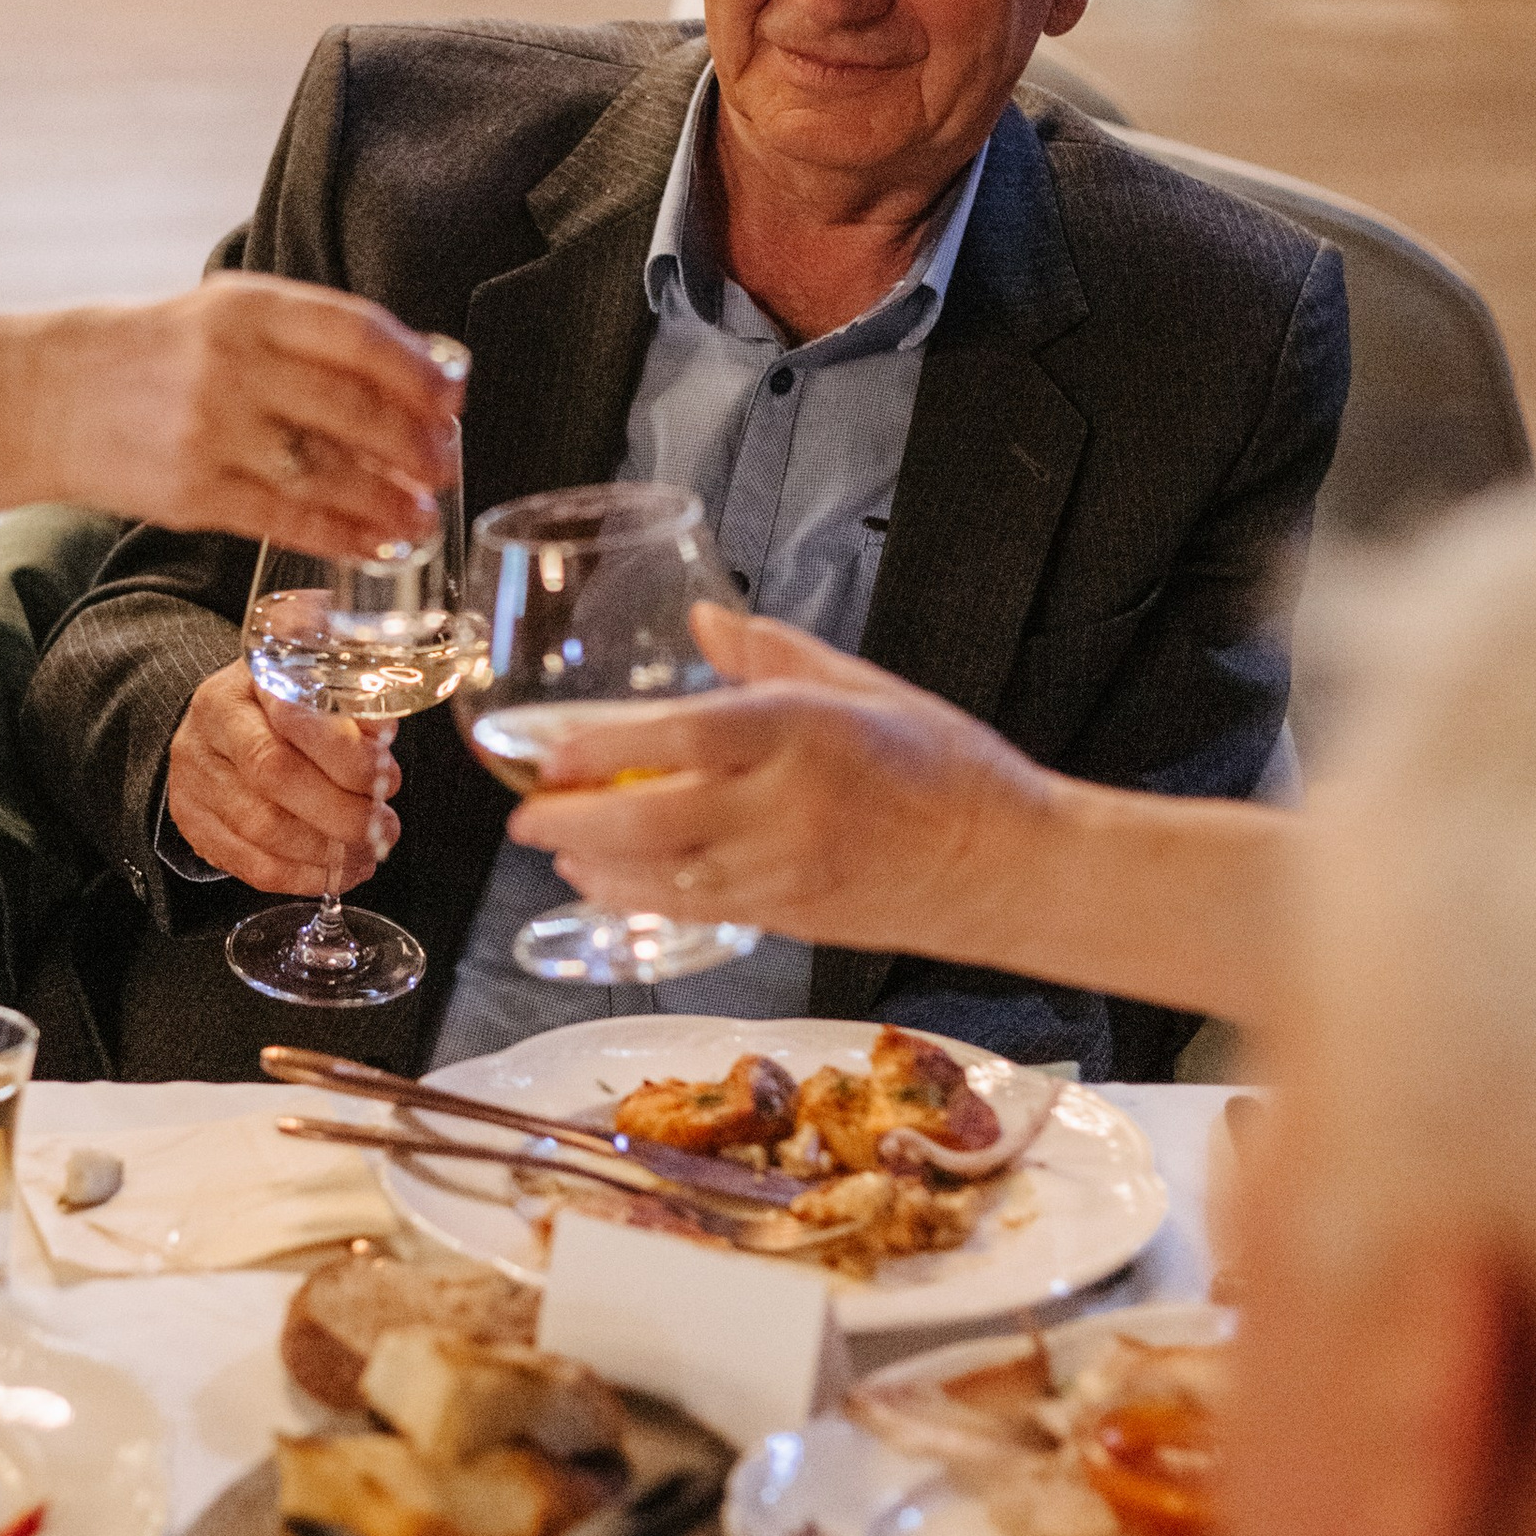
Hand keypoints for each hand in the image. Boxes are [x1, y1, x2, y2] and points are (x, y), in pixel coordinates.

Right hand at [0, 278, 461, 561]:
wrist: (36, 395)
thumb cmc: (140, 354)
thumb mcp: (217, 313)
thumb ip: (300, 333)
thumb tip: (407, 367)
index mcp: (244, 307)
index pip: (357, 333)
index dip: (418, 368)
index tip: (453, 393)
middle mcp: (231, 365)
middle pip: (353, 407)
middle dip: (415, 442)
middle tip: (447, 462)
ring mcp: (211, 432)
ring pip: (327, 472)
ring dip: (388, 499)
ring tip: (421, 515)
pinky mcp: (193, 493)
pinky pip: (287, 519)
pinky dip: (341, 536)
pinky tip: (374, 545)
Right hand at [165, 660, 399, 894]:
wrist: (222, 733)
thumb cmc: (282, 713)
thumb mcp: (318, 693)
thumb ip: (353, 714)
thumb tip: (380, 745)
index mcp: (246, 682)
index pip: (293, 717)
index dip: (346, 755)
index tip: (383, 776)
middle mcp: (210, 727)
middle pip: (273, 774)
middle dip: (341, 811)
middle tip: (382, 826)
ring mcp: (195, 779)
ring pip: (262, 828)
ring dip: (327, 851)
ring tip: (366, 850)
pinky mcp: (195, 825)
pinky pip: (251, 865)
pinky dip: (304, 877)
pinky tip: (337, 872)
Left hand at [503, 603, 1046, 955]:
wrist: (1009, 867)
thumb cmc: (949, 769)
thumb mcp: (864, 686)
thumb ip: (772, 653)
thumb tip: (703, 616)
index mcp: (800, 733)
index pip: (675, 738)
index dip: (596, 749)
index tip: (548, 748)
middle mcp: (783, 805)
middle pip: (646, 819)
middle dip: (570, 821)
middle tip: (526, 812)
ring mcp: (782, 870)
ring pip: (658, 876)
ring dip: (594, 866)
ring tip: (556, 847)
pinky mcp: (787, 918)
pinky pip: (691, 910)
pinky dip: (636, 899)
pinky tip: (607, 883)